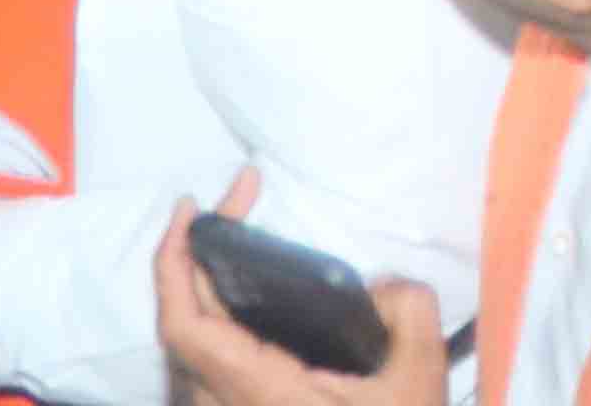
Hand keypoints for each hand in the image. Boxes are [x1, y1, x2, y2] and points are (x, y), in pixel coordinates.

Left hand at [154, 175, 437, 397]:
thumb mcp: (417, 379)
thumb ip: (407, 310)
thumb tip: (380, 285)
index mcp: (256, 392)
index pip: (186, 326)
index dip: (173, 262)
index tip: (193, 209)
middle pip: (178, 326)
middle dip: (193, 255)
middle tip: (235, 203)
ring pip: (187, 349)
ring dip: (198, 289)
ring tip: (234, 240)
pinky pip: (204, 366)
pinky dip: (211, 321)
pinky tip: (245, 299)